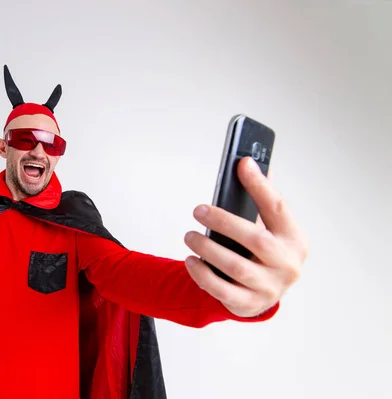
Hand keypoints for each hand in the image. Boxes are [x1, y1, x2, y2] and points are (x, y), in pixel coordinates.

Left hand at [183, 157, 308, 317]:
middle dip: (223, 222)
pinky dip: (202, 274)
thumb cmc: (265, 252)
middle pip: (255, 238)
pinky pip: (221, 290)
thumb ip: (262, 201)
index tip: (242, 164)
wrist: (266, 293)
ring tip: (190, 236)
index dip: (260, 185)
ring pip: (235, 266)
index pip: (278, 207)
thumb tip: (249, 163)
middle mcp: (287, 264)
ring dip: (208, 249)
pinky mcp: (249, 304)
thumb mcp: (272, 229)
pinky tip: (191, 261)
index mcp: (294, 239)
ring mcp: (270, 287)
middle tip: (198, 210)